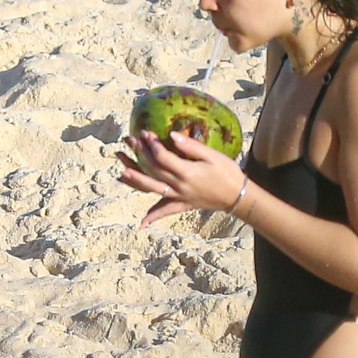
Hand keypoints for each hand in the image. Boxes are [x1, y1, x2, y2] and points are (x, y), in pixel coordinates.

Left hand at [116, 130, 245, 227]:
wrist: (237, 195)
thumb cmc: (227, 172)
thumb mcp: (212, 155)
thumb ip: (191, 146)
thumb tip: (171, 135)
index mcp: (187, 172)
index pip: (163, 158)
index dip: (152, 145)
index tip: (145, 133)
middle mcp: (179, 186)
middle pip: (153, 171)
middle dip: (139, 156)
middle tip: (127, 144)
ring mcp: (179, 198)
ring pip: (152, 190)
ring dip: (135, 181)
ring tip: (120, 173)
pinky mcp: (181, 205)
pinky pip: (164, 211)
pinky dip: (153, 217)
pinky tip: (141, 223)